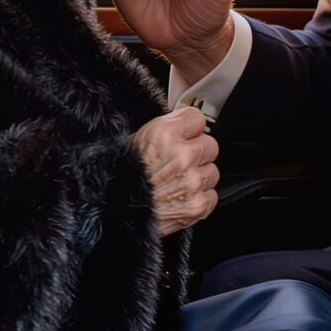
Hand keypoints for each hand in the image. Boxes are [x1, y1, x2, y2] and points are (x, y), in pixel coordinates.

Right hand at [132, 108, 219, 235]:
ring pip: (212, 171)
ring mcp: (193, 182)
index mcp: (164, 134)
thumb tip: (184, 125)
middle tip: (180, 161)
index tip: (187, 133)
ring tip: (177, 181)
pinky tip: (182, 196)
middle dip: (197, 152)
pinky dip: (200, 197)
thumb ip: (166, 128)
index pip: (197, 118)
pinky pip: (211, 195)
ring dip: (199, 176)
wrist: (118, 212)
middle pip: (210, 144)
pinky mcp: (199, 205)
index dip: (190, 127)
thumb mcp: (137, 139)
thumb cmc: (123, 178)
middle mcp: (182, 156)